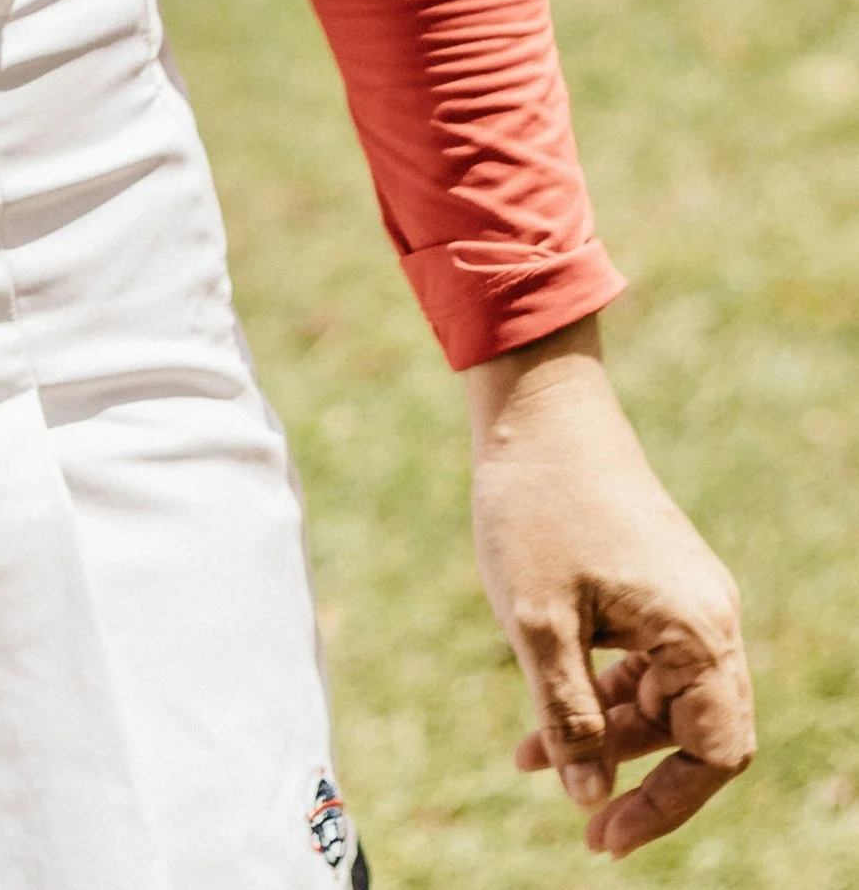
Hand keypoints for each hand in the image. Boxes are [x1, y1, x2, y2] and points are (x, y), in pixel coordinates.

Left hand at [467, 318, 752, 857]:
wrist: (536, 404)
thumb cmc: (535, 506)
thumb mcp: (535, 624)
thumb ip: (568, 718)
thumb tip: (588, 798)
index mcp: (697, 631)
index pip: (715, 754)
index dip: (667, 805)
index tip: (607, 834)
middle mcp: (706, 616)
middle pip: (692, 732)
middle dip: (633, 776)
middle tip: (578, 817)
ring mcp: (682, 596)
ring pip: (657, 697)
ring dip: (601, 732)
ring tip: (525, 758)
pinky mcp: (652, 580)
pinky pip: (639, 659)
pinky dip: (596, 689)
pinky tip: (537, 714)